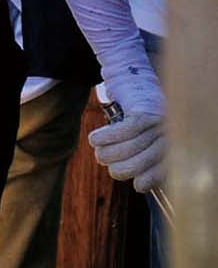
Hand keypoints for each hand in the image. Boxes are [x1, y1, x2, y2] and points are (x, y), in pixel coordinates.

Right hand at [92, 74, 165, 193]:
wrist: (135, 82)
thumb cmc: (137, 115)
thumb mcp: (147, 140)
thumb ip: (146, 161)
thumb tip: (139, 185)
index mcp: (172, 146)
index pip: (159, 175)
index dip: (144, 182)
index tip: (136, 182)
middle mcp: (168, 137)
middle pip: (135, 166)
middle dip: (114, 166)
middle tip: (105, 158)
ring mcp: (156, 125)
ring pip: (125, 151)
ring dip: (103, 152)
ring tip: (98, 147)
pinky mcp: (143, 113)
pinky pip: (119, 133)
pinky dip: (102, 138)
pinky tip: (95, 138)